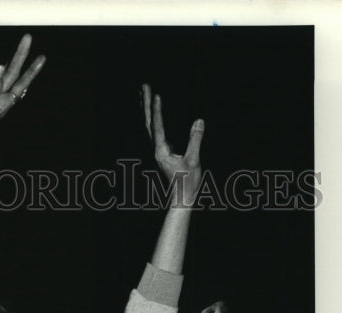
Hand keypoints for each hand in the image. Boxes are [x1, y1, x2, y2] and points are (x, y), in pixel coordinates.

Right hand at [0, 34, 45, 149]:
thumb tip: (0, 65)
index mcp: (3, 103)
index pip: (21, 83)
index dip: (32, 71)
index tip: (41, 57)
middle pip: (13, 72)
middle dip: (21, 56)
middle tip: (28, 38)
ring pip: (0, 71)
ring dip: (9, 59)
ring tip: (19, 47)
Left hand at [141, 83, 203, 206]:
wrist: (182, 198)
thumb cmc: (187, 182)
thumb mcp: (194, 161)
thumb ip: (195, 140)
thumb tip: (199, 121)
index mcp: (161, 152)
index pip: (157, 127)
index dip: (156, 111)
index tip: (156, 96)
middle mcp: (156, 150)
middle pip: (148, 123)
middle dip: (145, 104)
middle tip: (143, 85)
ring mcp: (158, 150)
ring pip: (149, 126)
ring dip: (146, 109)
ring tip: (143, 93)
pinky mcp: (163, 151)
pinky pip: (155, 131)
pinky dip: (153, 118)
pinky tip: (153, 113)